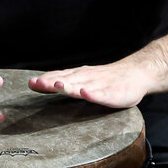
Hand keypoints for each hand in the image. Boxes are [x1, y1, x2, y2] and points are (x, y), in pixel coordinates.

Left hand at [28, 62, 157, 108]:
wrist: (136, 74)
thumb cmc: (106, 80)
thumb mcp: (82, 79)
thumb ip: (63, 81)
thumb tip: (38, 83)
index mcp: (79, 75)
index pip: (59, 76)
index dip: (45, 80)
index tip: (31, 83)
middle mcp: (87, 78)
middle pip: (67, 80)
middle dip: (52, 82)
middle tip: (38, 83)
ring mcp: (100, 85)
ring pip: (83, 85)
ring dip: (71, 86)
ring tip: (59, 86)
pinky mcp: (113, 93)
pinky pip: (102, 94)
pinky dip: (94, 94)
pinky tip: (86, 93)